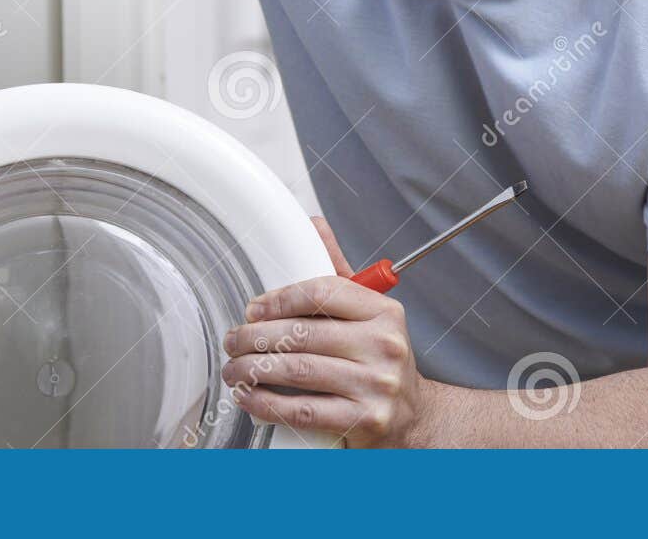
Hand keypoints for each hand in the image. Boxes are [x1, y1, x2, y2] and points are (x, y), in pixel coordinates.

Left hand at [221, 217, 432, 446]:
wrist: (414, 417)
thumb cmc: (380, 361)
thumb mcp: (369, 314)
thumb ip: (340, 275)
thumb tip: (314, 226)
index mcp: (384, 312)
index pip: (323, 292)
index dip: (279, 299)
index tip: (253, 309)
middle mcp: (384, 345)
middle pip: (303, 334)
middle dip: (255, 337)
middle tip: (233, 340)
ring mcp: (377, 385)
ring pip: (299, 371)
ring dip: (254, 370)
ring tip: (234, 369)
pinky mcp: (365, 420)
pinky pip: (304, 411)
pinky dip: (268, 404)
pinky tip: (250, 397)